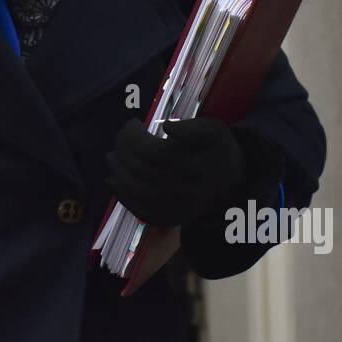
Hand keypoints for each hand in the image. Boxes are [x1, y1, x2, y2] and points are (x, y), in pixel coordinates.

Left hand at [103, 117, 246, 226]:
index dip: (135, 136)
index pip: (153, 151)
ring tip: (111, 156)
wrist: (230, 184)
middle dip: (123, 149)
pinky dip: (120, 195)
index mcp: (194, 166)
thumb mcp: (213, 131)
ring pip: (136, 190)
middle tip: (120, 135)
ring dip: (117, 171)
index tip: (133, 123)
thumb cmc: (216, 151)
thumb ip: (192, 128)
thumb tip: (166, 127)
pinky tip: (112, 180)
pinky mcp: (167, 219)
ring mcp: (174, 208)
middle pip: (141, 169)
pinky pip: (138, 210)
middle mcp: (184, 191)